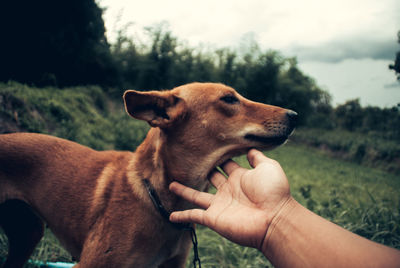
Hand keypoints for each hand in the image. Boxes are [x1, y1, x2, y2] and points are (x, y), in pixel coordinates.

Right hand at [169, 149, 291, 249]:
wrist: (274, 219)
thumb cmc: (274, 192)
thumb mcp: (268, 168)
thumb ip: (258, 157)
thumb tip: (250, 148)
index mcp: (240, 177)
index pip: (225, 164)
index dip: (218, 156)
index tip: (206, 146)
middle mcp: (228, 190)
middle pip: (210, 177)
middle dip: (201, 170)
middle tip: (186, 160)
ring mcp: (219, 204)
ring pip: (197, 195)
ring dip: (184, 191)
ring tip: (171, 184)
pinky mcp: (213, 218)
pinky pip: (194, 216)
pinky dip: (182, 216)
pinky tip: (171, 216)